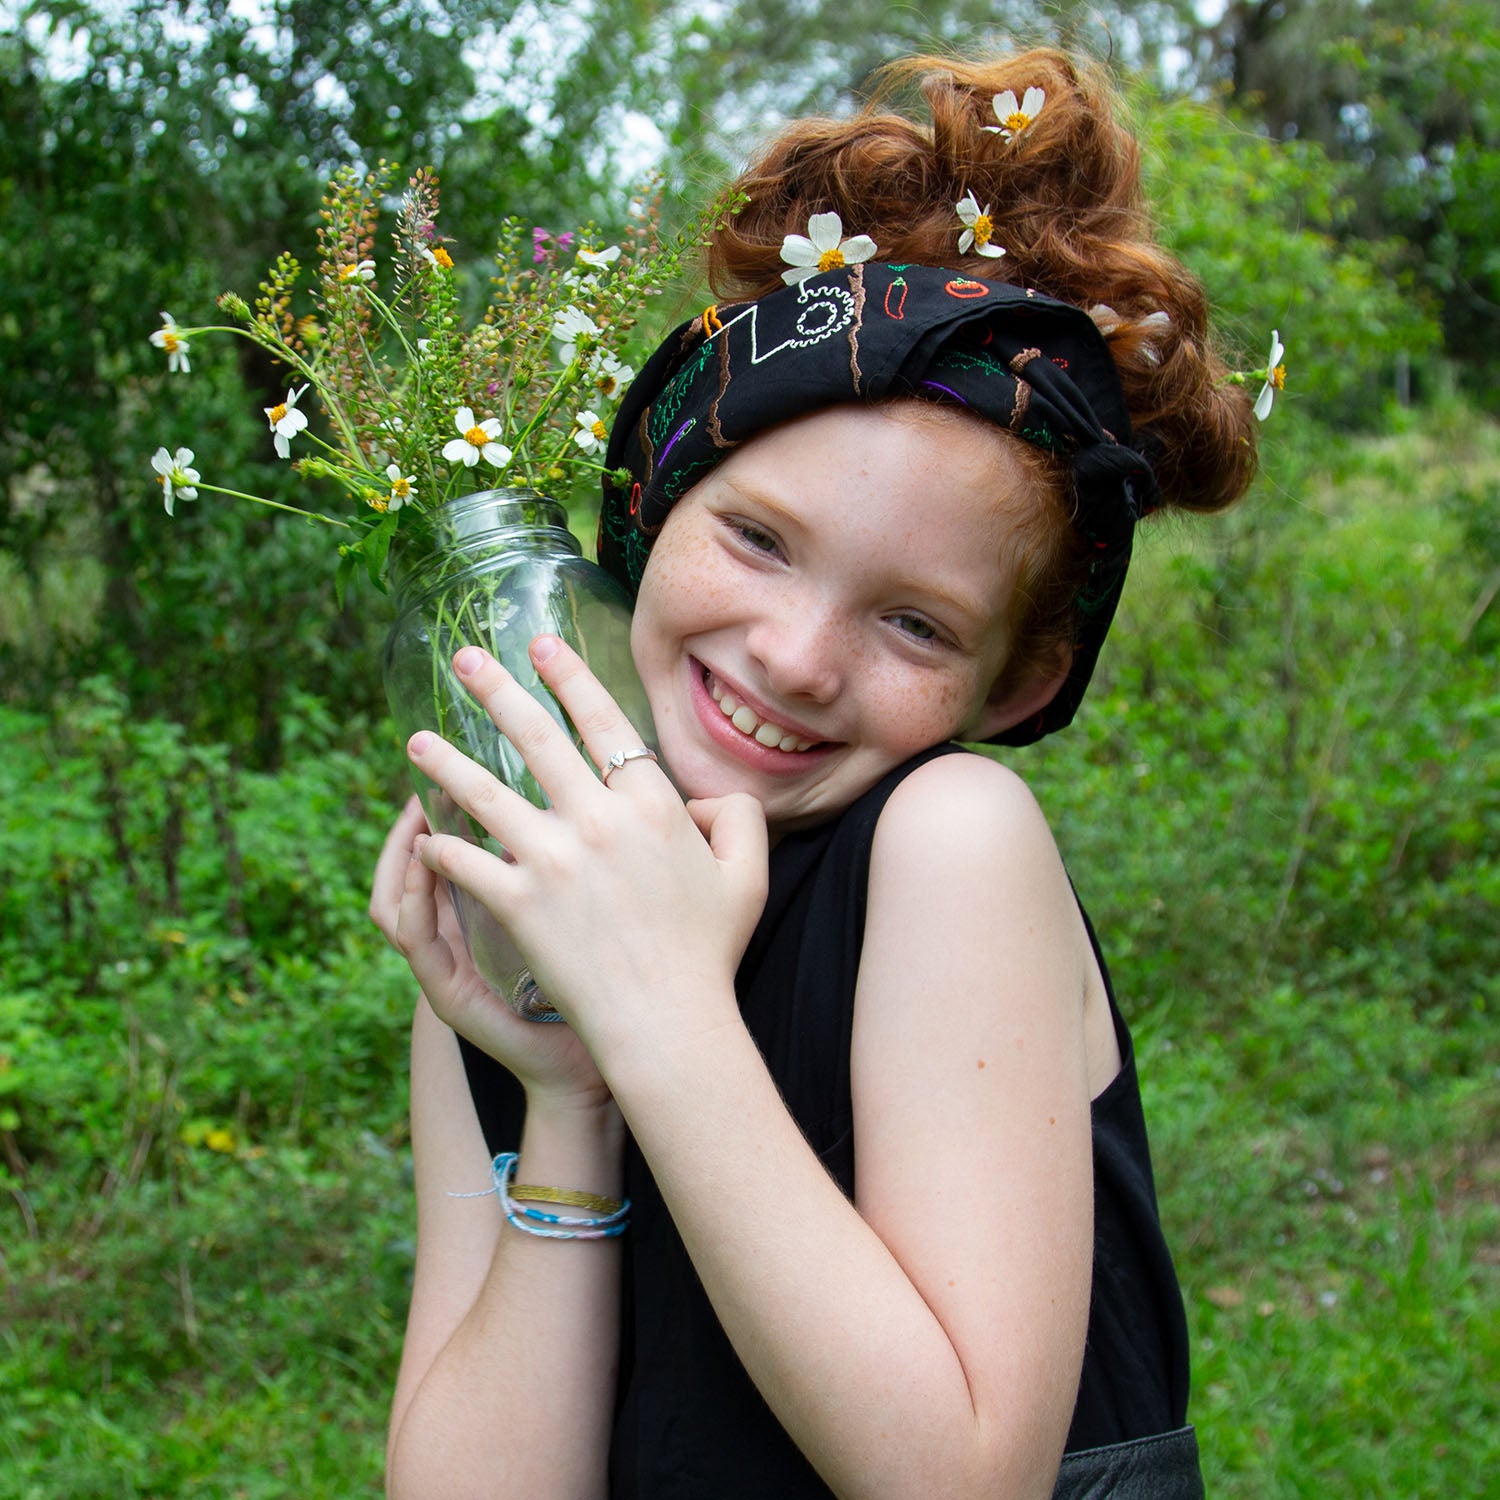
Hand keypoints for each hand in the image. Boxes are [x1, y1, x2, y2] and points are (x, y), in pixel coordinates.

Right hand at [369, 792, 609, 1107]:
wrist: (591, 1071)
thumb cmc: (601, 987)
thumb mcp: (586, 914)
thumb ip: (582, 862)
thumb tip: (595, 794)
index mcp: (490, 912)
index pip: (455, 844)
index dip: (455, 799)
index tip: (474, 755)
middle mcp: (458, 937)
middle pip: (415, 858)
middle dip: (423, 809)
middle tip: (436, 763)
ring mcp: (447, 964)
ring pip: (396, 893)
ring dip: (403, 844)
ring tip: (420, 804)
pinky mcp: (446, 991)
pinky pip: (410, 934)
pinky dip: (412, 892)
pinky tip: (429, 855)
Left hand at [406, 637, 768, 1064]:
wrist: (669, 1022)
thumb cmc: (711, 952)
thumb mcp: (749, 874)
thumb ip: (739, 817)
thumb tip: (706, 799)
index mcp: (651, 803)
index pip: (602, 720)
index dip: (568, 675)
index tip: (540, 645)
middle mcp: (597, 817)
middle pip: (534, 736)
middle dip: (493, 689)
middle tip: (463, 659)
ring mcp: (553, 858)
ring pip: (484, 792)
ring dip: (445, 762)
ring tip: (416, 742)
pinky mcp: (519, 902)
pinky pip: (467, 862)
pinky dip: (441, 847)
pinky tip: (424, 836)